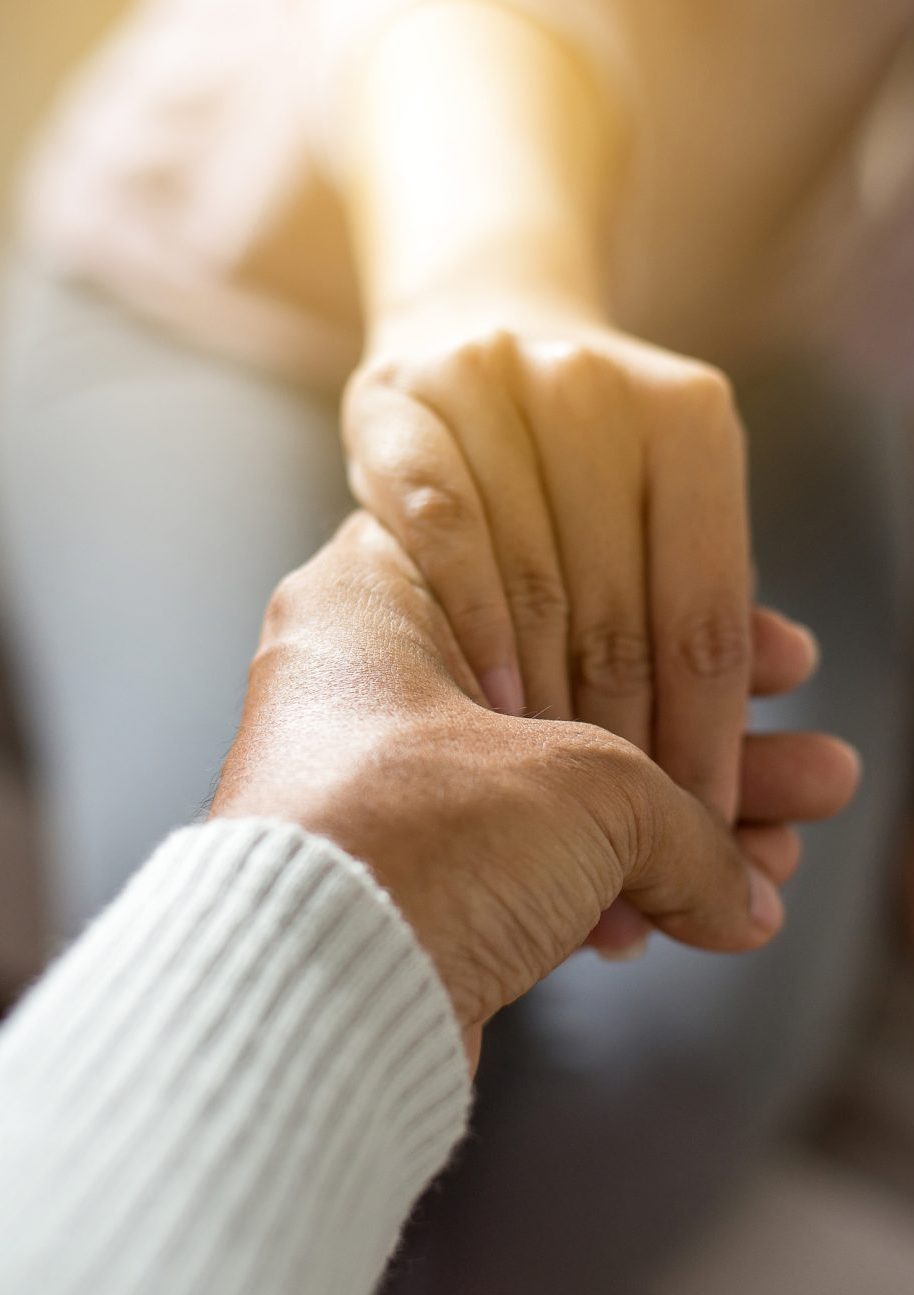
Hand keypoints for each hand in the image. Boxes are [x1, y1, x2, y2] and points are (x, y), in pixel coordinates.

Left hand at [212, 515, 858, 1069]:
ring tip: (787, 849)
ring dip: (678, 829)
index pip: (560, 579)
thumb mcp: (588, 786)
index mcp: (381, 599)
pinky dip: (612, 888)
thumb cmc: (413, 836)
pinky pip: (528, 866)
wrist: (311, 1001)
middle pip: (575, 695)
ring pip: (559, 791)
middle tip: (803, 765)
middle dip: (706, 745)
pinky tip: (707, 914)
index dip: (680, 623)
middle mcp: (369, 686)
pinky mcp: (399, 884)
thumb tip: (739, 887)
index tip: (767, 659)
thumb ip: (682, 822)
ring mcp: (381, 790)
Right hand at [344, 314, 752, 821]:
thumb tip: (789, 668)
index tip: (707, 819)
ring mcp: (491, 386)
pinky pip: (441, 530)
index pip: (705, 611)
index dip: (711, 732)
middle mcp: (593, 388)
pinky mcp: (398, 403)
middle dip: (625, 737)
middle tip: (620, 823)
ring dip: (544, 702)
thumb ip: (712, 592)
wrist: (473, 332)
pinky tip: (487, 700)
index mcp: (688, 417)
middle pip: (619, 608)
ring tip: (555, 785)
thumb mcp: (665, 505)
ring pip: (532, 578)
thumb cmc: (582, 459)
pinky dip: (472, 624)